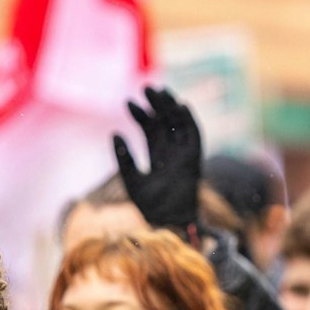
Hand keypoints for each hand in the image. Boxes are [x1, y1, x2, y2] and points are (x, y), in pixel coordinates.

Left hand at [112, 87, 202, 234]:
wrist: (169, 222)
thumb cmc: (151, 207)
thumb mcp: (131, 179)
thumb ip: (124, 158)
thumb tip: (114, 133)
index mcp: (158, 156)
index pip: (150, 128)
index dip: (140, 114)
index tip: (128, 103)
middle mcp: (172, 152)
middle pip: (166, 121)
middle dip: (157, 104)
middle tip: (146, 87)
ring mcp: (184, 154)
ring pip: (179, 124)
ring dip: (171, 107)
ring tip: (160, 91)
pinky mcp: (194, 159)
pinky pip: (195, 135)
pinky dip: (190, 121)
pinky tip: (181, 105)